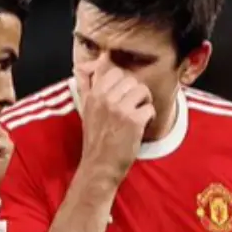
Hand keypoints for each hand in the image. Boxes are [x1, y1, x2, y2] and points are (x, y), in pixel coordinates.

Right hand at [73, 60, 154, 180]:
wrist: (99, 166)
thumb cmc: (94, 138)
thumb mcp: (85, 109)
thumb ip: (85, 85)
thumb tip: (80, 64)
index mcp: (93, 94)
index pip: (114, 71)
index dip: (123, 83)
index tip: (123, 96)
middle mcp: (105, 98)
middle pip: (131, 80)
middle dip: (135, 92)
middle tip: (132, 107)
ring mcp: (119, 109)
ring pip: (142, 90)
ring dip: (144, 102)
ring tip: (138, 114)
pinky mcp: (134, 121)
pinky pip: (150, 108)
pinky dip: (150, 117)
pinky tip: (142, 125)